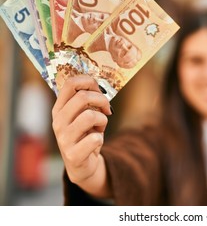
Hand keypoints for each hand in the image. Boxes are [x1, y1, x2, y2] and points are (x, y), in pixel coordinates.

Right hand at [52, 75, 111, 189]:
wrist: (83, 165)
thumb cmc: (86, 135)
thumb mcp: (84, 115)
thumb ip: (88, 101)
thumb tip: (101, 87)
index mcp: (59, 108)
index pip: (70, 83)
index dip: (89, 82)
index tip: (99, 90)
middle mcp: (58, 122)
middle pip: (82, 97)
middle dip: (101, 99)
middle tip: (107, 109)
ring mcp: (64, 139)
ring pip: (90, 116)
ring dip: (102, 119)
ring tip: (99, 127)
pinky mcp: (73, 155)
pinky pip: (95, 138)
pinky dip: (101, 138)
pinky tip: (96, 142)